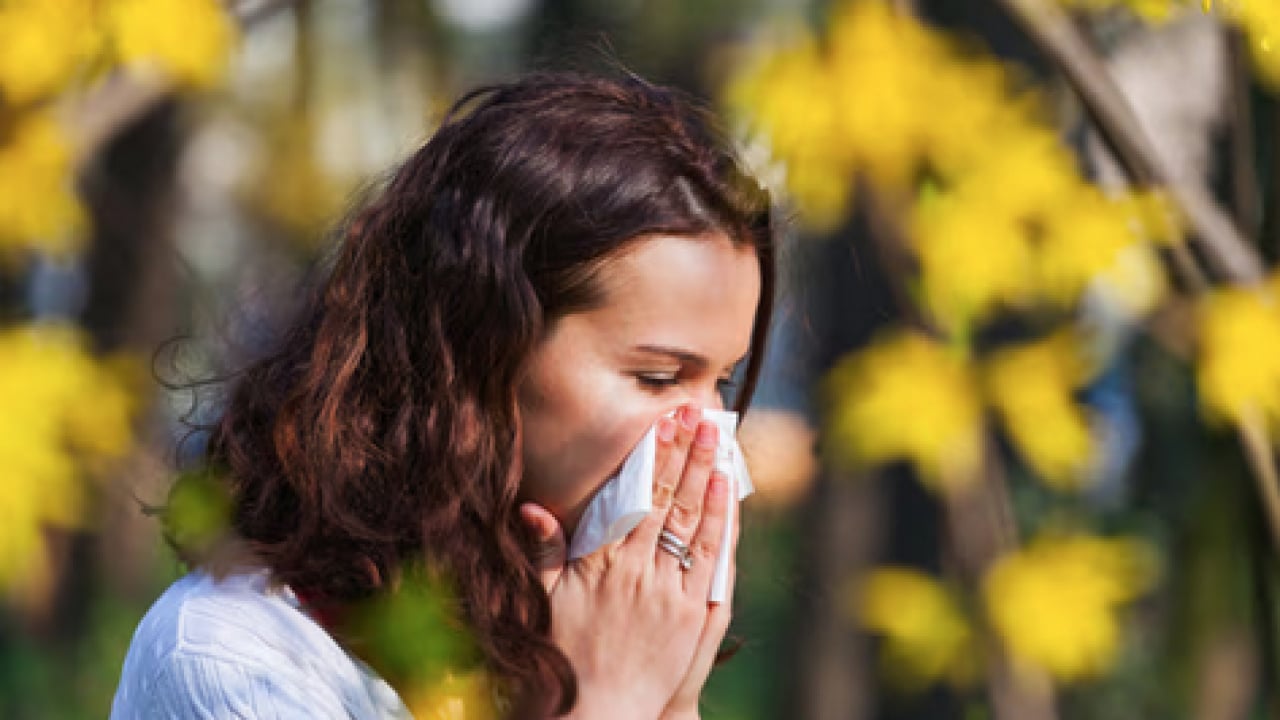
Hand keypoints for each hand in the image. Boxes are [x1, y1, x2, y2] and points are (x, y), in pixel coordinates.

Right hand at [520, 405, 735, 718]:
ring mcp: (671, 594)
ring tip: (716, 441)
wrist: (597, 715)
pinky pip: (712, 560)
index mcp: (602, 564)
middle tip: (697, 415)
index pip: (633, 496)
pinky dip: (720, 522)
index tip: (662, 423)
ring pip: (694, 522)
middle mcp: (639, 572)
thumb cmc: (564, 658)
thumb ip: (543, 551)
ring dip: (706, 477)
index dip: (651, 456)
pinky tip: (725, 493)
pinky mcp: (693, 616)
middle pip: (668, 500)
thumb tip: (533, 508)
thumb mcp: (542, 602)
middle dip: (684, 453)